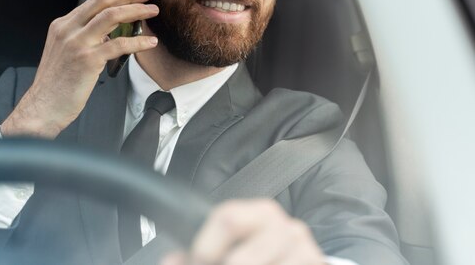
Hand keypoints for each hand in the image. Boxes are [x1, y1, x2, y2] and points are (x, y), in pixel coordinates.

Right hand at [0, 0, 158, 138]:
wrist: (43, 106)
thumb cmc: (56, 83)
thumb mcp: (65, 52)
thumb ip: (83, 37)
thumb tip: (109, 30)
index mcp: (62, 26)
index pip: (93, 0)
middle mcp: (68, 30)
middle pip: (103, 2)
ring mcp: (77, 44)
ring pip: (111, 17)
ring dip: (136, 11)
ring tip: (151, 11)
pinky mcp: (88, 60)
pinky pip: (119, 44)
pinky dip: (138, 41)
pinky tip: (149, 42)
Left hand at [161, 199, 325, 264]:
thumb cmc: (261, 260)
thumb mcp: (228, 252)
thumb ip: (196, 256)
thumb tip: (169, 261)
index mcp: (262, 214)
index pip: (228, 219)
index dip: (205, 249)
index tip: (197, 263)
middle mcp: (288, 229)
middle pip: (238, 261)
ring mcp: (305, 251)